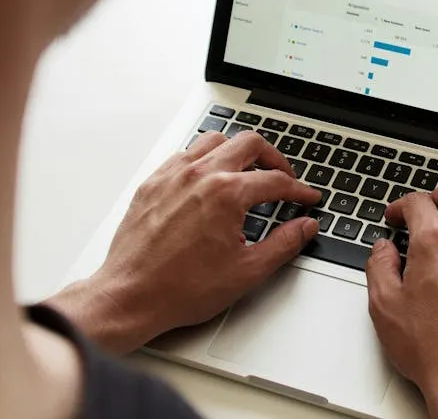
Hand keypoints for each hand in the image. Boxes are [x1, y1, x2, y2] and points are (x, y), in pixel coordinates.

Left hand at [46, 131, 320, 353]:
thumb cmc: (181, 288)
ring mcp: (173, 176)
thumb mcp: (247, 271)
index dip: (298, 190)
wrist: (131, 297)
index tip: (306, 198)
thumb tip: (305, 227)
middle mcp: (200, 176)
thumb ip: (284, 244)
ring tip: (247, 170)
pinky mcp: (152, 184)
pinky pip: (183, 155)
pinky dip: (203, 160)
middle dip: (274, 158)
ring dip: (236, 151)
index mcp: (227, 194)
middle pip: (249, 143)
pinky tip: (207, 178)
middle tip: (283, 176)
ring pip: (214, 141)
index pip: (275, 180)